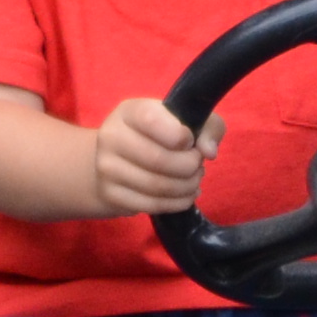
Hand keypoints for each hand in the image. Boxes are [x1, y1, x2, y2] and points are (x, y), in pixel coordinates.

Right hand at [91, 93, 211, 217]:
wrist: (118, 160)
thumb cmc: (159, 135)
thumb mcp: (185, 120)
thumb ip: (208, 127)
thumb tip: (209, 151)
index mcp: (129, 111)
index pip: (152, 120)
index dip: (180, 135)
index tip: (189, 142)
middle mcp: (111, 136)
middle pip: (158, 159)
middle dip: (189, 167)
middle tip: (198, 166)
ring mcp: (107, 168)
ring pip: (157, 186)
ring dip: (186, 187)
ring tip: (194, 180)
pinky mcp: (110, 195)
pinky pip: (151, 205)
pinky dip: (177, 203)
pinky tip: (185, 195)